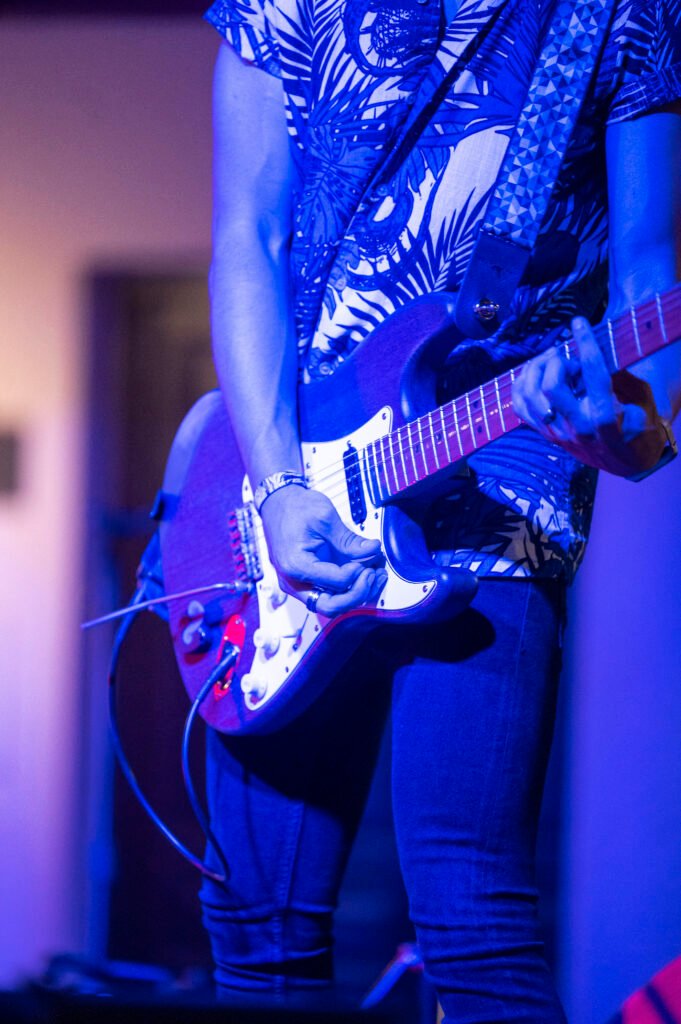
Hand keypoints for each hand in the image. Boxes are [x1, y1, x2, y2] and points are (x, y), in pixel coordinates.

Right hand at [259, 484, 386, 616]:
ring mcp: (298, 585)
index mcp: (295, 565)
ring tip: (375, 574)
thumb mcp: (325, 517)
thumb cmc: (294, 508)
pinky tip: (365, 573)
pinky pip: (329, 595)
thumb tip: (373, 550)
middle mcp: (293, 581)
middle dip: (358, 593)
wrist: (278, 505)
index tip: (368, 558)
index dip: (357, 573)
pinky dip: (348, 589)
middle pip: (331, 606)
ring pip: (332, 605)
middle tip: (374, 574)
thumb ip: (349, 539)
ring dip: (356, 593)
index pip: (336, 583)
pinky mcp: (306, 582)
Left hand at [512, 316, 667, 476]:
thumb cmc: (641, 427)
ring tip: (548, 360)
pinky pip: (520, 409)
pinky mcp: (547, 436)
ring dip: (535, 370)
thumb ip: (622, 376)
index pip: (591, 372)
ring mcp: (558, 434)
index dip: (584, 342)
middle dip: (555, 361)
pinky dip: (521, 387)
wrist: (628, 462)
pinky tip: (532, 374)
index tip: (579, 322)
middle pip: (551, 385)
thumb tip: (598, 350)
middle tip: (564, 353)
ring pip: (529, 396)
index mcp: (606, 417)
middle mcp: (578, 427)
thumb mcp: (643, 400)